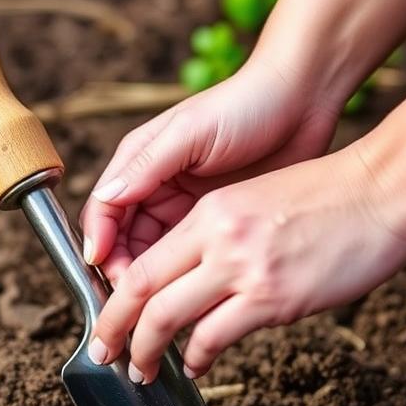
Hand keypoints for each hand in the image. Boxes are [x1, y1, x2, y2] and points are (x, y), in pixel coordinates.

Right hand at [79, 57, 339, 283]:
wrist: (304, 102)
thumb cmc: (247, 105)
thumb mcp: (191, 133)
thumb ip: (146, 167)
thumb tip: (107, 197)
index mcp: (140, 162)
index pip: (105, 211)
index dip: (101, 244)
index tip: (106, 272)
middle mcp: (155, 185)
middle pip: (123, 239)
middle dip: (122, 270)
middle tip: (133, 300)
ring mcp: (186, 205)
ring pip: (154, 253)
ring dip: (152, 279)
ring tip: (159, 304)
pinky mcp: (215, 222)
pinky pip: (189, 256)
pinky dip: (183, 277)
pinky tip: (190, 292)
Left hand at [86, 145, 405, 381]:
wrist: (386, 190)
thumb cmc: (330, 196)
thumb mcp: (257, 202)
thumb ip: (221, 239)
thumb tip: (197, 281)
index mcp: (210, 212)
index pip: (143, 261)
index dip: (115, 297)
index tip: (107, 320)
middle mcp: (217, 237)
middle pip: (141, 291)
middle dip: (113, 330)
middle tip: (103, 355)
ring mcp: (244, 267)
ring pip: (168, 318)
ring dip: (147, 352)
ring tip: (141, 371)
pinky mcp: (274, 296)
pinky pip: (215, 336)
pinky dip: (196, 358)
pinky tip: (194, 366)